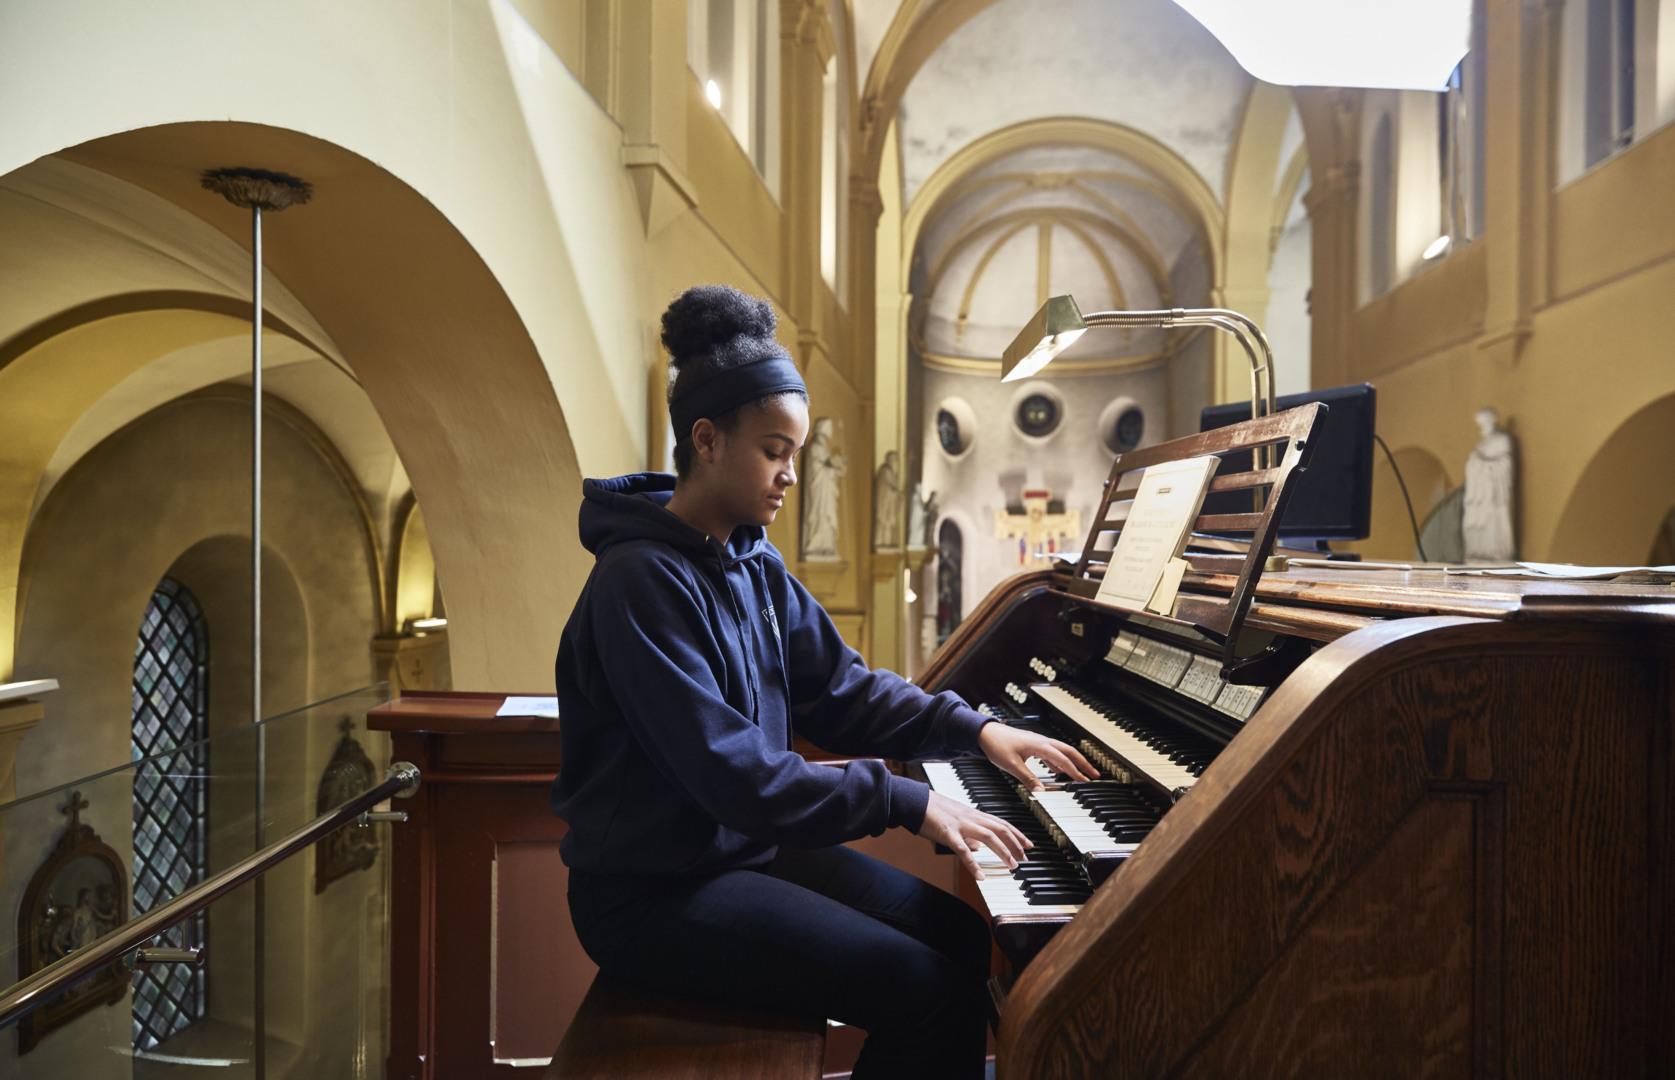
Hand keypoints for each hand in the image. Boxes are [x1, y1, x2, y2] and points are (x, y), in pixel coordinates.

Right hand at [917, 790, 1031, 880]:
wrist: (914, 800)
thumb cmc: (932, 811)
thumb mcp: (955, 820)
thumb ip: (968, 835)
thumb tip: (977, 848)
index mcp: (974, 815)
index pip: (1001, 824)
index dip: (1017, 834)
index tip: (1029, 845)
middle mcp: (971, 818)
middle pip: (1000, 829)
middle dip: (1016, 844)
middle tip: (1026, 858)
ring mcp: (960, 824)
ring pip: (988, 836)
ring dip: (1003, 851)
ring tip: (1012, 866)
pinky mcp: (947, 833)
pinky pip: (963, 850)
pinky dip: (973, 863)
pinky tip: (980, 876)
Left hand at [977, 722, 1097, 791]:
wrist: (985, 732)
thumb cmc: (996, 745)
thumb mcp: (1012, 765)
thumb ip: (1028, 779)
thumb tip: (1042, 792)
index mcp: (1040, 745)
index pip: (1063, 759)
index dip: (1075, 771)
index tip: (1085, 781)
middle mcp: (1043, 741)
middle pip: (1069, 752)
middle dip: (1083, 764)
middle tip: (1095, 775)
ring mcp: (1039, 742)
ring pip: (1062, 752)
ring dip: (1073, 762)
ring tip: (1082, 774)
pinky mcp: (1033, 745)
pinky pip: (1052, 753)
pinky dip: (1060, 762)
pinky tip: (1060, 770)